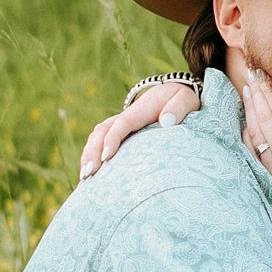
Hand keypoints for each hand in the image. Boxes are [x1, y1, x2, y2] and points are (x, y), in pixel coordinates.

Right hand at [79, 82, 200, 179]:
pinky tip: (91, 173)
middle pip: (103, 130)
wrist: (175, 94)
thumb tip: (167, 121)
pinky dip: (92, 154)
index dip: (112, 139)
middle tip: (88, 174)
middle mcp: (127, 115)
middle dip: (92, 151)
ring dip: (88, 154)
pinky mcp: (121, 131)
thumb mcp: (187, 99)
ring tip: (84, 178)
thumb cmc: (182, 100)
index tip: (106, 157)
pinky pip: (101, 139)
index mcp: (141, 109)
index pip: (122, 124)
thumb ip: (179, 108)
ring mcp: (121, 123)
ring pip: (98, 135)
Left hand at [243, 73, 271, 236]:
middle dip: (257, 93)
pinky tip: (245, 117)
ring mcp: (270, 166)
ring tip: (247, 88)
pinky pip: (251, 146)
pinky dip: (246, 129)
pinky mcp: (265, 174)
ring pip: (254, 130)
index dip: (271, 91)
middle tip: (251, 73)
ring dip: (249, 108)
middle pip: (264, 117)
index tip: (265, 74)